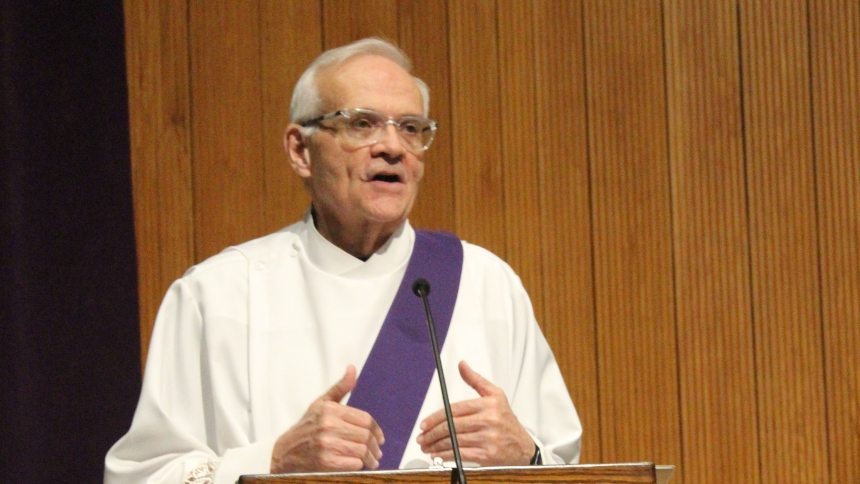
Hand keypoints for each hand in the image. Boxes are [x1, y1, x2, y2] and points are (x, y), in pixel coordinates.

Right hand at [270, 365, 384, 472]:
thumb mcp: (321, 403)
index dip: (376, 429)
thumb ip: (340, 387)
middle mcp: (329, 425)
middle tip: (378, 452)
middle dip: (375, 446)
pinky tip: (359, 465)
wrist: (285, 452)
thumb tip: (353, 368)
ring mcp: (327, 444)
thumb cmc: (307, 426)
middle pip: (365, 436)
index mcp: (330, 410)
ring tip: (372, 461)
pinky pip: (352, 464)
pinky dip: (358, 465)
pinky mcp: (325, 462)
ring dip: (370, 458)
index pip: (365, 419)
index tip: (380, 438)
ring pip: (361, 450)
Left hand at [416, 360, 534, 465]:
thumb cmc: (507, 421)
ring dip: (436, 445)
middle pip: (453, 426)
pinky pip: (461, 454)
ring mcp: (489, 439)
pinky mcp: (488, 455)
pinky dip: (446, 455)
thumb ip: (476, 380)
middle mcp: (489, 420)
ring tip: (425, 446)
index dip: (436, 417)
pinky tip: (437, 454)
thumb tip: (462, 365)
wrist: (523, 447)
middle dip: (432, 433)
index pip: (456, 409)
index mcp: (489, 404)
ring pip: (455, 441)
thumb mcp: (496, 396)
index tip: (424, 423)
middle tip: (421, 436)